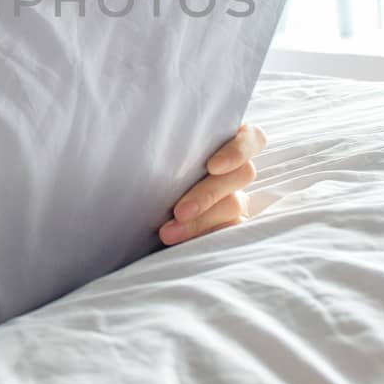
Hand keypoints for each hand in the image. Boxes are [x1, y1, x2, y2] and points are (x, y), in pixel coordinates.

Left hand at [160, 122, 264, 245]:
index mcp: (223, 141)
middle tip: (179, 211)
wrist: (132, 201)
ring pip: (233, 206)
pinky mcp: (228, 224)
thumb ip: (171, 144)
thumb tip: (156, 143)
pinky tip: (186, 244)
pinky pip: (231, 231)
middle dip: (208, 195)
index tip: (213, 166)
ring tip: (168, 232)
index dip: (238, 151)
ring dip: (201, 221)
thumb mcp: (163, 151)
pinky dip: (209, 236)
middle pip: (241, 175)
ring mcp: (235, 197)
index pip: (251, 138)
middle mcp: (234, 169)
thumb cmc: (150, 165)